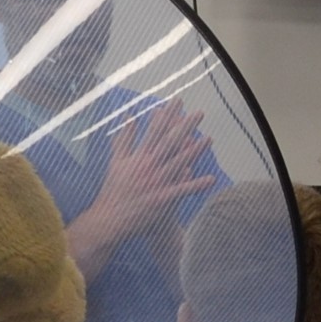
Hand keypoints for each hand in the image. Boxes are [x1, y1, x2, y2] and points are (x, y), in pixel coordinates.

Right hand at [67, 103, 215, 281]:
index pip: (155, 131)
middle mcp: (148, 167)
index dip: (167, 115)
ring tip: (209, 139)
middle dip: (185, 127)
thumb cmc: (113, 190)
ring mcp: (156, 183)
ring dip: (195, 151)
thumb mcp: (116, 161)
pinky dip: (196, 185)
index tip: (176, 102)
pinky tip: (211, 179)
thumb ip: (124, 138)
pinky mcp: (162, 199)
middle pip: (170, 143)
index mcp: (138, 157)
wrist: (109, 219)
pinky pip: (182, 190)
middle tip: (199, 113)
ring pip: (179, 163)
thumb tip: (128, 117)